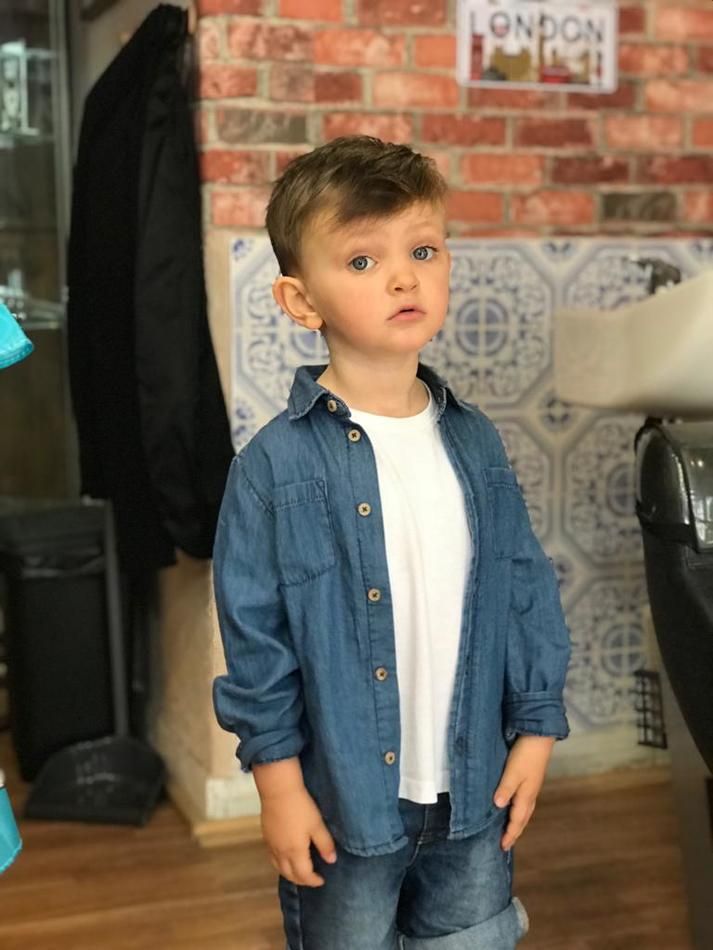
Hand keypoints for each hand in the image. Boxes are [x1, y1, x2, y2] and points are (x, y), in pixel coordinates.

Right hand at [260, 785, 336, 887]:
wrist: (278, 790)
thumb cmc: (301, 807)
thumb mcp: (317, 824)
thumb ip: (325, 844)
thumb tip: (331, 861)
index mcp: (295, 852)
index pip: (304, 875)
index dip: (313, 881)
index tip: (322, 880)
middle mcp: (281, 853)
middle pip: (290, 875)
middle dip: (301, 881)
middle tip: (311, 879)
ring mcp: (271, 845)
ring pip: (279, 868)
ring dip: (290, 874)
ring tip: (299, 872)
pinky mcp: (266, 837)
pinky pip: (272, 859)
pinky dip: (280, 865)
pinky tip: (285, 858)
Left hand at [493, 735, 555, 850]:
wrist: (540, 737)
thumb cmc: (526, 754)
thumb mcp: (513, 772)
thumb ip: (506, 788)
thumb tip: (498, 806)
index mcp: (526, 796)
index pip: (516, 820)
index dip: (509, 834)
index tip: (503, 847)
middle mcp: (530, 795)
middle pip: (522, 819)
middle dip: (515, 832)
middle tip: (506, 843)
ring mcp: (532, 787)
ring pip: (524, 811)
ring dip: (518, 822)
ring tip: (510, 830)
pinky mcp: (531, 780)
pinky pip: (525, 802)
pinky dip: (519, 810)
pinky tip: (514, 806)